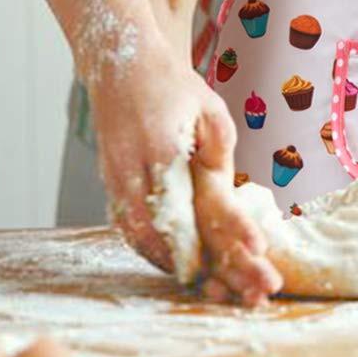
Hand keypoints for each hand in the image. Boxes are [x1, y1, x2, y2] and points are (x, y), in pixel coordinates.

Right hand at [88, 37, 278, 303]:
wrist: (121, 65)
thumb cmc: (171, 85)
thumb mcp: (208, 106)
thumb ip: (220, 145)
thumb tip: (230, 185)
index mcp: (161, 151)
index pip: (188, 209)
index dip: (216, 237)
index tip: (248, 254)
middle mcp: (133, 171)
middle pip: (164, 234)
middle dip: (199, 267)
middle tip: (231, 291)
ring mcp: (115, 179)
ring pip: (141, 237)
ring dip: (172, 265)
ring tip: (207, 287)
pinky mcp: (109, 182)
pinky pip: (128, 226)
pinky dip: (150, 249)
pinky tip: (173, 263)